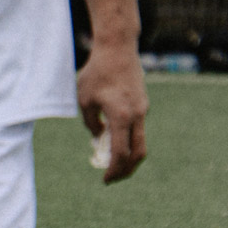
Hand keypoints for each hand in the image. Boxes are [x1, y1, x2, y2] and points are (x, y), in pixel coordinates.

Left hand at [78, 41, 147, 183]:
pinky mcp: (142, 103)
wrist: (117, 48)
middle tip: (113, 177)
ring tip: (111, 160)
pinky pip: (137, 127)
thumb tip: (100, 137)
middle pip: (138, 153)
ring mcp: (142, 109)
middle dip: (126, 170)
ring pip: (140, 141)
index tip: (105, 179)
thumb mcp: (84, 100)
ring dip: (128, 155)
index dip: (114, 170)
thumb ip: (91, 122)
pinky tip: (113, 137)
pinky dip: (128, 138)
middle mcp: (137, 115)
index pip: (121, 153)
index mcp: (121, 117)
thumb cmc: (97, 72)